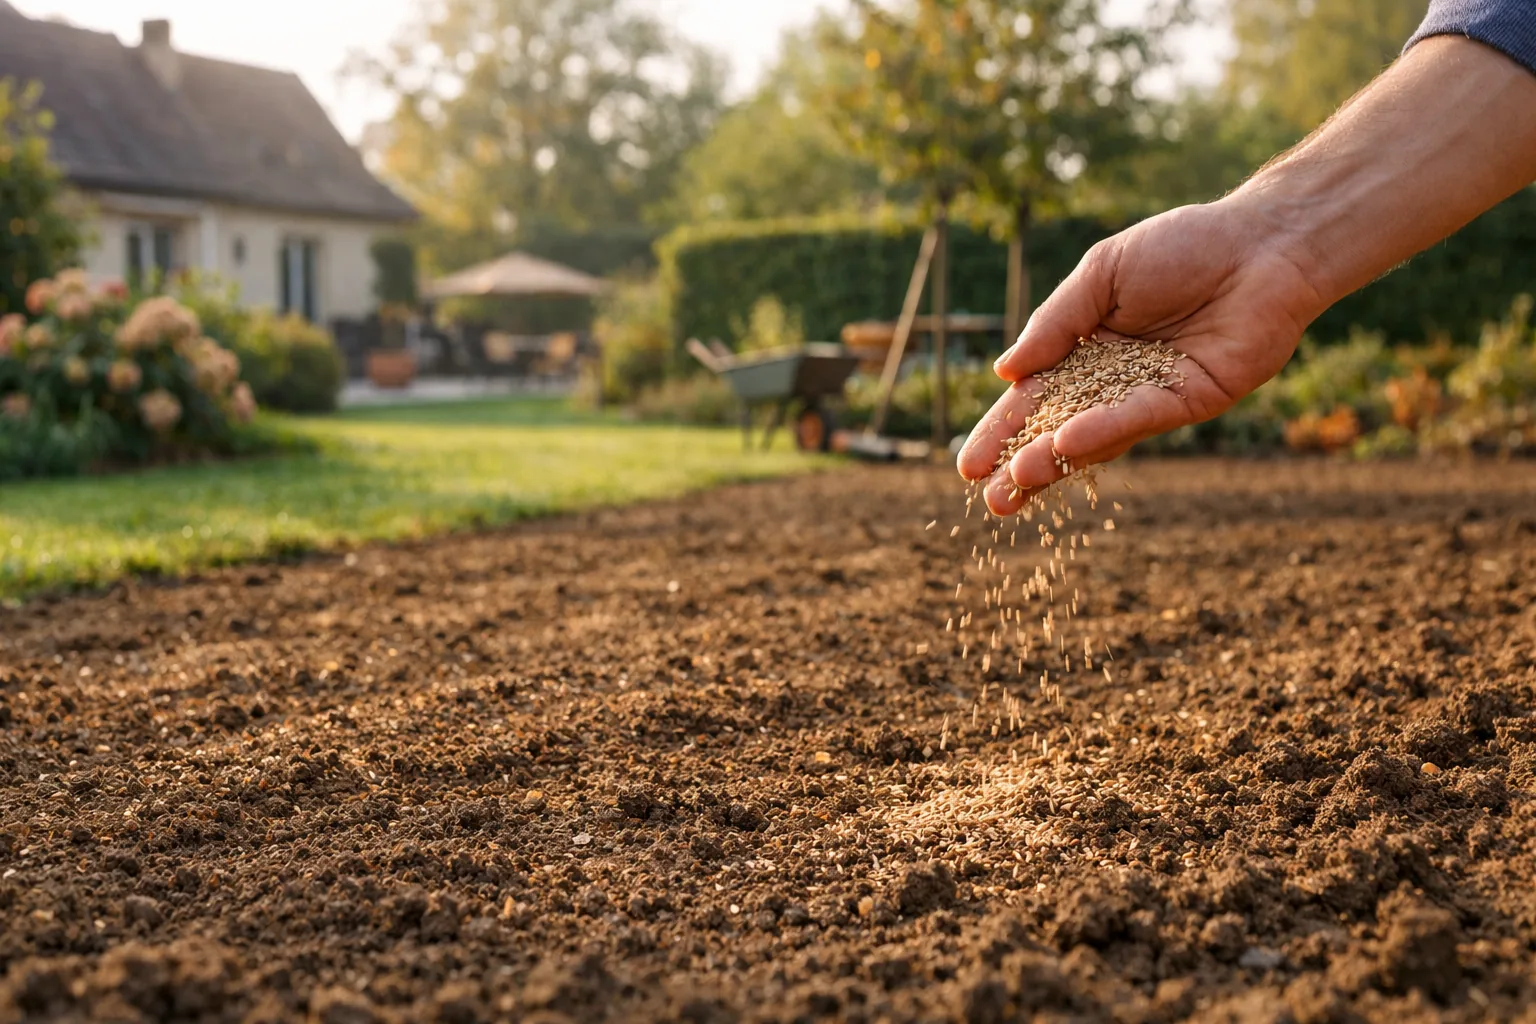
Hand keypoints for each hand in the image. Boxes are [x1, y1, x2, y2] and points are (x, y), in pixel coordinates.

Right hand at [956, 197, 1323, 515]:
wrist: (1262, 243)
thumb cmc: (1183, 247)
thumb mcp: (1101, 275)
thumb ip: (1055, 324)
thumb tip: (1004, 372)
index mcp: (1085, 350)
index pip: (1034, 400)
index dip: (1002, 432)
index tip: (968, 465)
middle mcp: (1115, 381)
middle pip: (1059, 431)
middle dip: (1022, 466)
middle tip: (990, 501)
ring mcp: (1151, 397)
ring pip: (1095, 437)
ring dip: (1055, 462)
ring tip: (1016, 485)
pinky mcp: (1190, 403)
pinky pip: (1139, 419)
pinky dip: (1103, 431)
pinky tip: (1068, 443)